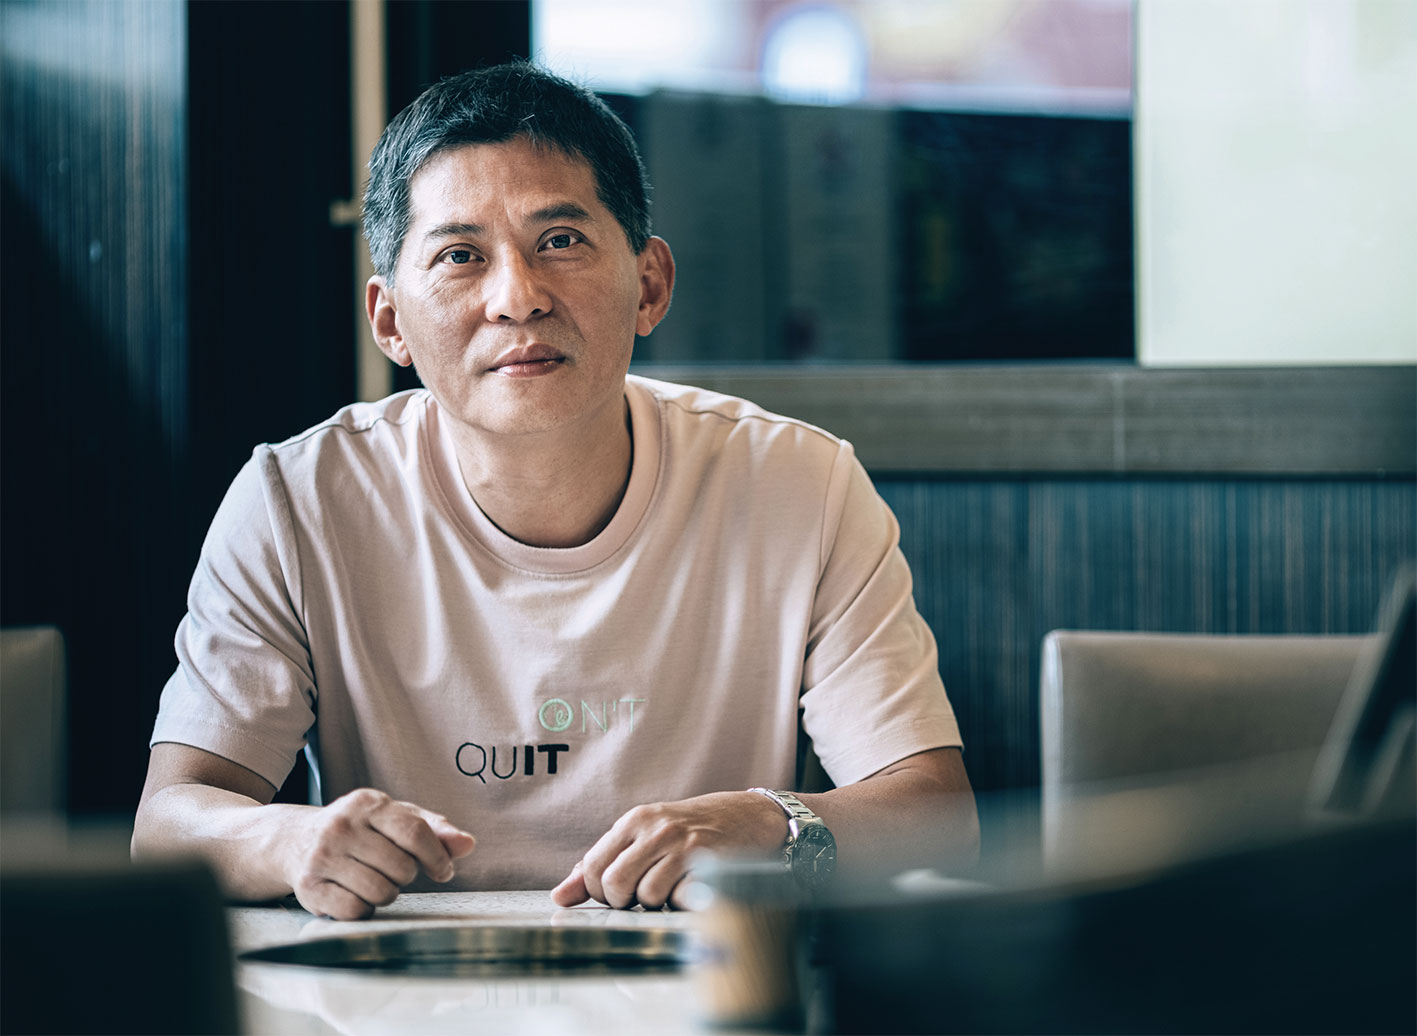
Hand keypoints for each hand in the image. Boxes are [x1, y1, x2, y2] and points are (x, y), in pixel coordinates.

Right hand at [284, 788, 475, 919]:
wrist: (294, 841)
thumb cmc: (360, 830)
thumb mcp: (395, 819)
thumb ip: (434, 829)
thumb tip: (468, 844)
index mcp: (368, 803)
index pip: (414, 832)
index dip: (437, 856)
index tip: (444, 870)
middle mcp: (341, 827)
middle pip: (401, 867)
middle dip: (407, 875)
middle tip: (395, 870)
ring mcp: (322, 857)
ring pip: (380, 891)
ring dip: (387, 893)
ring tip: (375, 880)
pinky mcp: (309, 888)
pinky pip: (356, 910)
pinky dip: (364, 908)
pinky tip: (355, 894)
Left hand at [551, 791, 786, 909]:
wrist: (749, 816)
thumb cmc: (691, 831)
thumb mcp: (644, 837)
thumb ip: (601, 864)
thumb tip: (559, 897)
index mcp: (635, 820)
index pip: (591, 868)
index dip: (598, 892)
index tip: (618, 892)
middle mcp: (655, 828)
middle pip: (612, 884)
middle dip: (623, 901)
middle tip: (641, 895)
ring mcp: (682, 845)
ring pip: (644, 896)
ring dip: (655, 903)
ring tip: (671, 888)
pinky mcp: (706, 862)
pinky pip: (677, 898)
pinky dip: (680, 902)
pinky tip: (690, 888)